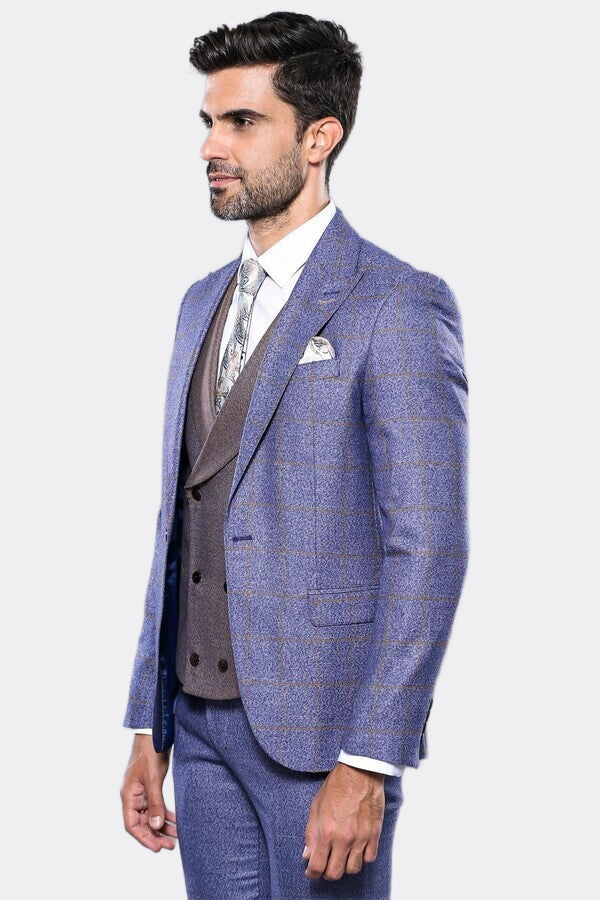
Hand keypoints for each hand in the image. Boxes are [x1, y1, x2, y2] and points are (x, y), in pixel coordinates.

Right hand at [120, 734, 177, 851]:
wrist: (155, 734)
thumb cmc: (149, 753)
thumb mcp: (153, 779)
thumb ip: (155, 803)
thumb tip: (156, 825)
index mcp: (128, 795)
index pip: (132, 824)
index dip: (143, 837)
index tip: (157, 847)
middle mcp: (133, 796)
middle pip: (142, 822)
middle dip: (155, 835)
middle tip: (170, 845)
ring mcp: (142, 792)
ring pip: (151, 815)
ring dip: (162, 826)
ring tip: (175, 837)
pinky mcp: (151, 787)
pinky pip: (156, 806)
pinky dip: (165, 814)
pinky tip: (175, 821)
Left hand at [302, 762, 384, 880]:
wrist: (359, 771)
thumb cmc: (338, 785)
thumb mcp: (316, 806)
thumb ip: (311, 833)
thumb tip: (308, 853)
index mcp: (327, 831)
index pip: (317, 865)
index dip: (312, 873)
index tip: (311, 872)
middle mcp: (344, 838)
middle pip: (335, 873)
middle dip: (327, 873)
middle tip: (325, 867)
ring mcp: (361, 837)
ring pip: (353, 869)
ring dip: (345, 867)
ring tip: (341, 858)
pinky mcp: (374, 833)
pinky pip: (370, 858)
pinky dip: (362, 858)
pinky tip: (356, 850)